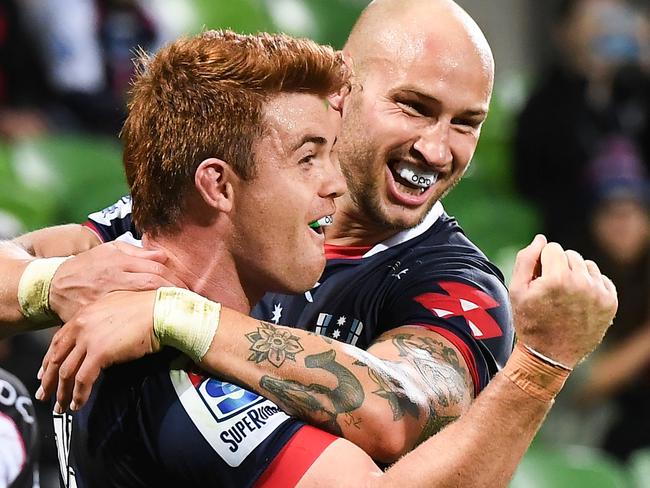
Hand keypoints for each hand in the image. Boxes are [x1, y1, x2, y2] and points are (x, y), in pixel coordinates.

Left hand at [36, 290, 160, 411]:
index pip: (58, 340)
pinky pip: (82, 379)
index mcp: (85, 314)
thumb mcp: (118, 307)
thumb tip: (101, 334)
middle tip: (44, 395)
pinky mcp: (99, 353)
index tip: (44, 374)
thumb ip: (102, 319)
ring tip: (61, 406)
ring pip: (66, 372)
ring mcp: (88, 339)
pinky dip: (78, 395)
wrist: (161, 311)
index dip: (49, 360)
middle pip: (56, 358)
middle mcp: (81, 325)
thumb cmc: (148, 308)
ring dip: (62, 393)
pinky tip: (78, 404)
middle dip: (49, 380)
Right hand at [50, 241, 184, 321]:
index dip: (174, 279)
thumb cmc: (87, 266)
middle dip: (174, 292)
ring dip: (161, 306)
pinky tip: (154, 325)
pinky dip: (140, 322)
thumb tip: (164, 255)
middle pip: (152, 284)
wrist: (53, 285)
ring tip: (178, 311)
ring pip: (140, 302)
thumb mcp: (109, 250)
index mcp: (118, 261)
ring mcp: (104, 298)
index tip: (187, 287)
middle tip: (189, 300)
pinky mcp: (95, 315)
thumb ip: (137, 253)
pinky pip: (122, 320)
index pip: (155, 269)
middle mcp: (113, 278)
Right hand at [509, 236, 617, 367]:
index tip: (538, 280)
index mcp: (557, 279)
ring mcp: (599, 294)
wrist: (550, 355)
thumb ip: (526, 259)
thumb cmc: (529, 321)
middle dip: (558, 266)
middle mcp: (582, 284)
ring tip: (564, 295)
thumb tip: (541, 239)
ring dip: (575, 273)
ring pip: (586, 265)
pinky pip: (601, 278)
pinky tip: (578, 300)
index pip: (552, 248)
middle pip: (570, 254)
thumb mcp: (516, 290)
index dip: (541, 262)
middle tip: (550, 290)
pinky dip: (590, 284)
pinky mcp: (611, 302)